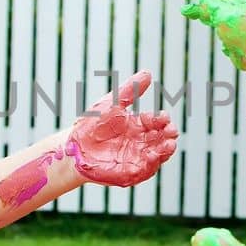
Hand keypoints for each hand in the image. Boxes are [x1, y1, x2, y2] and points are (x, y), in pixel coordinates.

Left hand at [66, 70, 178, 185]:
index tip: (164, 117)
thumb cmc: (91, 124)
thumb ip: (129, 90)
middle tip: (171, 130)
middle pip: (161, 138)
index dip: (161, 119)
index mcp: (137, 125)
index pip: (155, 121)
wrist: (73, 148)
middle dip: (168, 134)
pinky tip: (153, 157)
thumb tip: (148, 72)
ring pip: (158, 155)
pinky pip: (145, 171)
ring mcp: (136, 158)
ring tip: (169, 145)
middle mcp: (140, 142)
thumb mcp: (111, 104)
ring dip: (165, 150)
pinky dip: (151, 165)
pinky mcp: (130, 173)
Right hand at [179, 0, 245, 70]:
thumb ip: (209, 1)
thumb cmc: (244, 30)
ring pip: (217, 2)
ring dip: (201, 3)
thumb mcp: (221, 12)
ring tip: (183, 3)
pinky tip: (191, 14)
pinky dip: (206, 14)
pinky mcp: (236, 24)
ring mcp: (240, 11)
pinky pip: (219, 15)